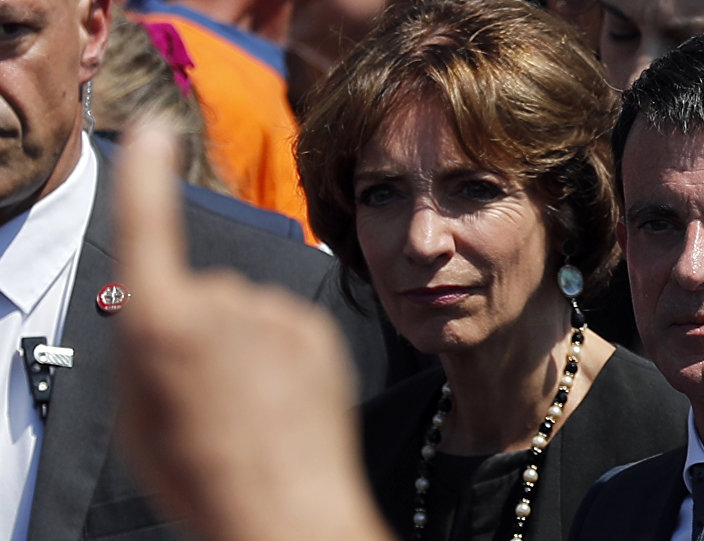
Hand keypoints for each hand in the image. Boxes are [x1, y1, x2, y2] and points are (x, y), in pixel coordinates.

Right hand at [113, 121, 391, 540]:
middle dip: (201, 330)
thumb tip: (165, 314)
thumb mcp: (138, 421)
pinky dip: (281, 352)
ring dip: (245, 345)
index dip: (146, 175)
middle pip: (202, 292)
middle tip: (209, 398)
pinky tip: (282, 401)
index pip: (147, 226)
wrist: (290, 515)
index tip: (153, 132)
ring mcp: (276, 314)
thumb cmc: (203, 478)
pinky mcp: (317, 328)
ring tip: (251, 409)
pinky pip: (286, 324)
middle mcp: (221, 305)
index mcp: (162, 326)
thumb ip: (145, 351)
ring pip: (248, 311)